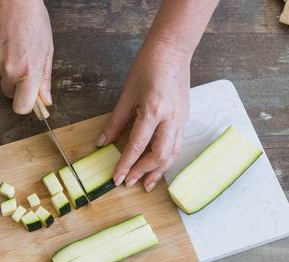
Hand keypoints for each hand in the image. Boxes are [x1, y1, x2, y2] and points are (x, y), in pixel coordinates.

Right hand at [0, 0, 53, 113]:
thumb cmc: (33, 20)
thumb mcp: (47, 50)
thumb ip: (45, 78)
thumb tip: (46, 99)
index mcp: (29, 72)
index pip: (22, 107)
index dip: (27, 105)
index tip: (33, 99)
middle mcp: (9, 70)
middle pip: (10, 93)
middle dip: (18, 86)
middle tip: (26, 68)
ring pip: (1, 77)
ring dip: (9, 69)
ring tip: (18, 48)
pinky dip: (0, 57)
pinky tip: (7, 41)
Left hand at [98, 44, 190, 191]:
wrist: (173, 50)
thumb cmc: (148, 66)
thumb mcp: (127, 93)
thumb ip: (116, 121)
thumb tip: (103, 142)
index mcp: (153, 110)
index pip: (137, 146)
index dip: (126, 164)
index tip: (116, 178)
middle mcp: (170, 118)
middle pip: (159, 155)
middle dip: (143, 171)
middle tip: (128, 183)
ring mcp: (181, 119)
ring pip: (172, 153)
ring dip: (158, 171)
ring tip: (145, 183)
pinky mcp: (184, 118)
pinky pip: (177, 145)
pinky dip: (166, 159)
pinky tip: (158, 166)